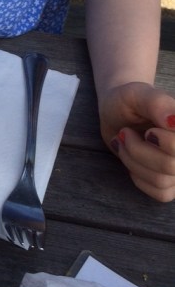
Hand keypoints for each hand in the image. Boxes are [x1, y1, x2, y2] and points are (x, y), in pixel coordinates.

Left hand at [99, 82, 174, 201]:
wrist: (117, 113)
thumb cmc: (128, 101)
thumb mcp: (137, 93)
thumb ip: (157, 103)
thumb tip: (174, 121)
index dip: (163, 142)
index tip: (149, 131)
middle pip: (170, 166)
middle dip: (138, 150)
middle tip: (126, 133)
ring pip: (161, 181)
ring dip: (133, 161)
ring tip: (126, 142)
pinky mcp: (173, 183)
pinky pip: (160, 193)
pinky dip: (139, 177)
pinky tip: (134, 160)